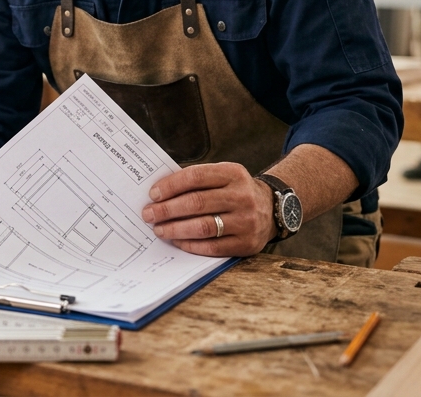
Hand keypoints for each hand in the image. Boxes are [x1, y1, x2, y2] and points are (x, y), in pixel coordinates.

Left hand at [140, 163, 276, 256]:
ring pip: (203, 227)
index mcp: (233, 173)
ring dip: (175, 229)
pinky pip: (212, 247)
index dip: (171, 185)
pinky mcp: (246, 244)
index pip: (196, 176)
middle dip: (167, 210)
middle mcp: (242, 196)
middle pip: (197, 203)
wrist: (272, 209)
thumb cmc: (235, 191)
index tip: (153, 194)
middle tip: (148, 214)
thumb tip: (160, 192)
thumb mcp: (223, 176)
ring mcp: (246, 221)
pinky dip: (191, 245)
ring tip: (159, 229)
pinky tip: (177, 241)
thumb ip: (197, 180)